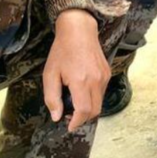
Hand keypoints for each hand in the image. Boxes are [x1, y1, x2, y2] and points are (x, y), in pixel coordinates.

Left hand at [43, 10, 109, 132]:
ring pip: (100, 102)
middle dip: (83, 118)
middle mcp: (96, 80)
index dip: (77, 122)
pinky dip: (93, 98)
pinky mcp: (107, 73)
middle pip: (95, 110)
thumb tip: (57, 116)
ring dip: (88, 109)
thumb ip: (52, 98)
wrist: (79, 31)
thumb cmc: (62, 51)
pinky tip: (81, 91)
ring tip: (74, 103)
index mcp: (81, 81)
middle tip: (69, 116)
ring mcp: (104, 76)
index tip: (68, 126)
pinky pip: (102, 92)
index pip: (84, 111)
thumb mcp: (50, 74)